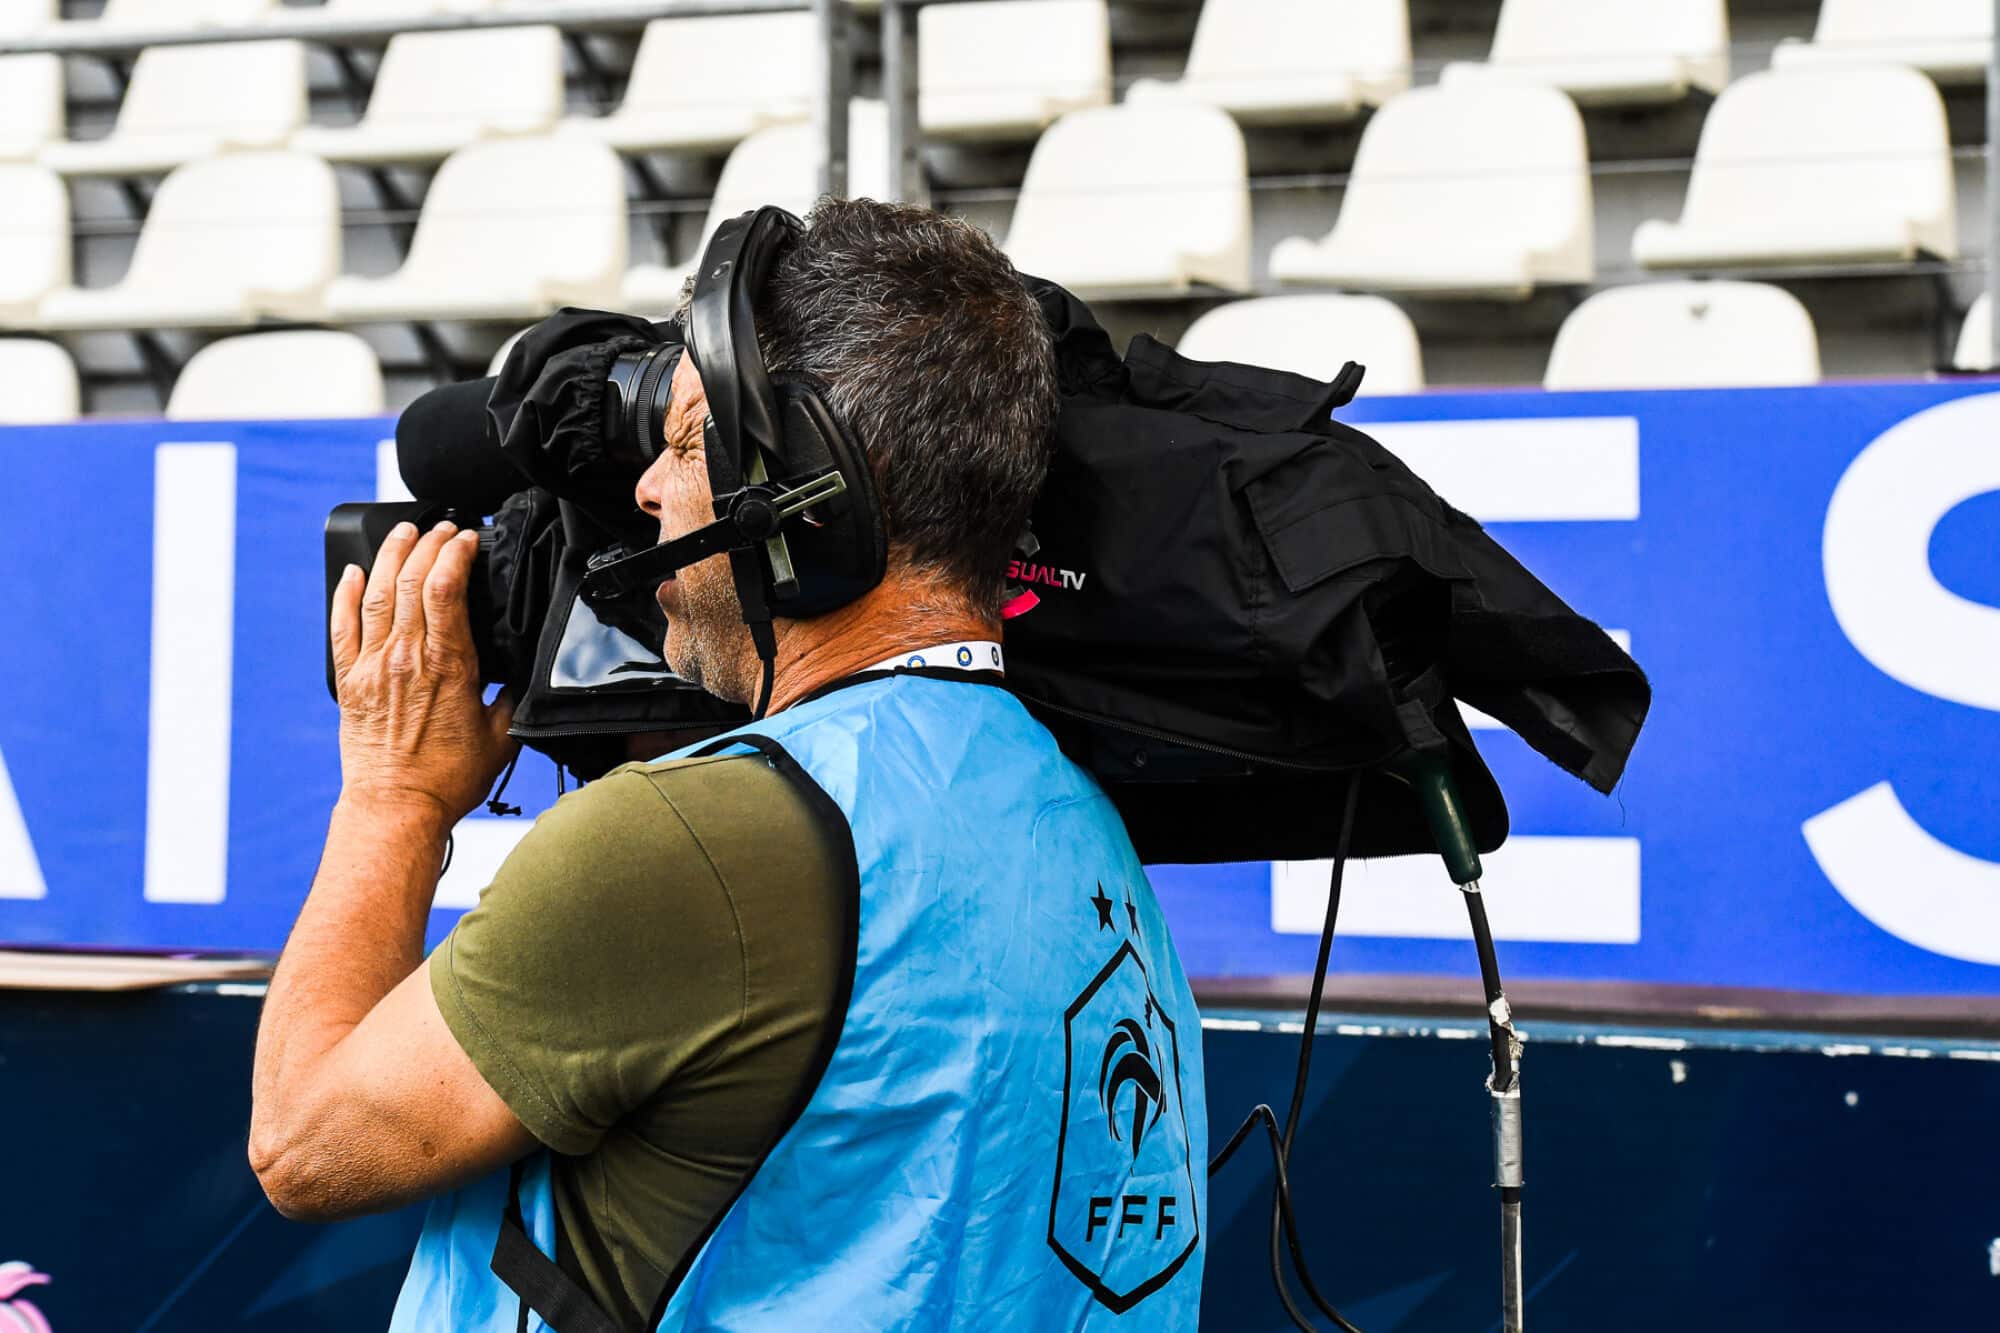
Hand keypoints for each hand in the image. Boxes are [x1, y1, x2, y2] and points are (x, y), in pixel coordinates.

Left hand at [330, 521, 516, 825]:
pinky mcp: (350, 681)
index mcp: (448, 666)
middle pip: (413, 580)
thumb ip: (511, 696)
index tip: (467, 537)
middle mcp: (406, 658)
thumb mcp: (501, 736)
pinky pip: (342, 626)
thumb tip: (520, 670)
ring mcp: (373, 666)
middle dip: (428, 542)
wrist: (397, 806)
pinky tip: (355, 572)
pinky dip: (346, 594)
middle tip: (443, 527)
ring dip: (392, 554)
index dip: (456, 553)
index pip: (448, 590)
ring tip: (404, 531)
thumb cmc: (449, 778)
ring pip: (378, 593)